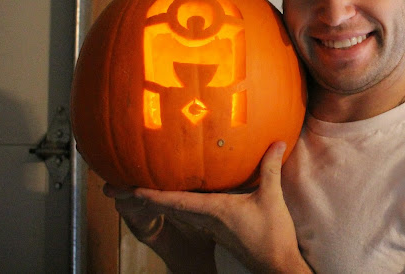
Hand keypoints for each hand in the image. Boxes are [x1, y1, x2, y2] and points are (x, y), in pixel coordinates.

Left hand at [107, 141, 310, 272]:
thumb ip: (270, 168)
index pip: (176, 201)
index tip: (132, 187)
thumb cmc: (271, 236)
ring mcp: (211, 227)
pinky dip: (179, 204)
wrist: (275, 265)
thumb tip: (277, 143)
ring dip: (163, 200)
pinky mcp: (218, 231)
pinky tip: (181, 196)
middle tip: (127, 184)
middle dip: (149, 196)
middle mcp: (207, 220)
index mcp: (214, 211)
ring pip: (180, 211)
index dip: (153, 194)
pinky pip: (192, 214)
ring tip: (146, 187)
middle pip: (171, 206)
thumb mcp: (271, 198)